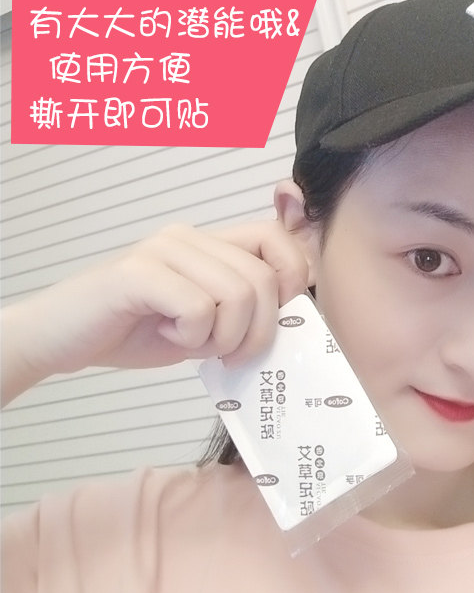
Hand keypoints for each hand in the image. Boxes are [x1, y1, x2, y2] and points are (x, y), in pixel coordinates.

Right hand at [1, 222, 308, 405]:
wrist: (62, 338)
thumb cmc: (136, 331)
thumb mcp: (206, 323)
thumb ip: (242, 311)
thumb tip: (292, 317)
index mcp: (210, 244)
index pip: (276, 238)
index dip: (293, 276)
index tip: (277, 317)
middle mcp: (190, 237)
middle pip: (263, 278)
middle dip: (258, 331)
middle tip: (230, 355)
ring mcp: (164, 250)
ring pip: (237, 293)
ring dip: (225, 337)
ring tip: (194, 344)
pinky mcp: (139, 273)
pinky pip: (197, 308)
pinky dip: (191, 337)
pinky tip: (166, 334)